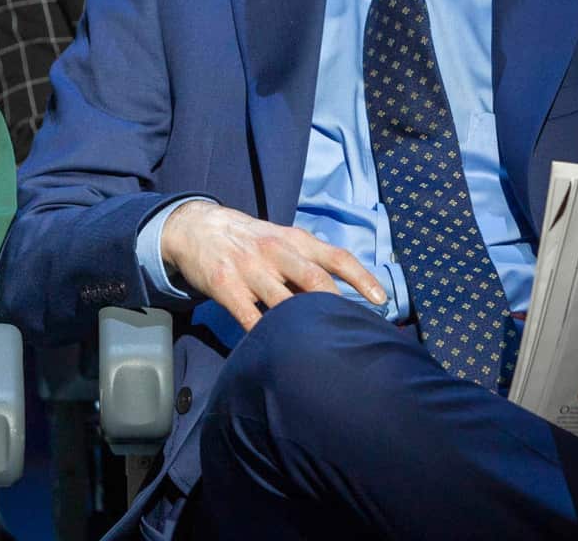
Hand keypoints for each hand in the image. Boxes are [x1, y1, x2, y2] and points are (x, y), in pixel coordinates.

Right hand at [160, 200, 386, 329]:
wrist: (196, 227)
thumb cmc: (249, 240)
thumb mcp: (280, 240)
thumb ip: (306, 264)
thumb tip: (338, 299)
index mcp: (295, 240)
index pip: (336, 257)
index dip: (362, 278)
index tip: (381, 301)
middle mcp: (276, 252)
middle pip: (315, 281)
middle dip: (336, 308)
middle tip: (351, 333)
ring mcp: (250, 269)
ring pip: (284, 302)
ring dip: (303, 325)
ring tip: (320, 348)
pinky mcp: (226, 285)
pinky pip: (249, 317)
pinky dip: (264, 336)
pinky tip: (275, 350)